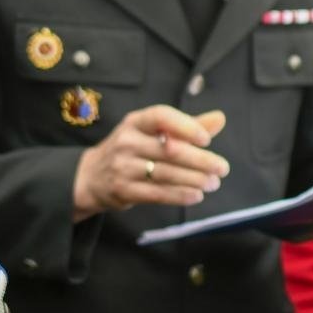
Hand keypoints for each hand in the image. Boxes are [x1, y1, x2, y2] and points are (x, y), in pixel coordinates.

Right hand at [72, 106, 228, 219]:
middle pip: (169, 149)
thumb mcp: (150, 132)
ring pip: (165, 173)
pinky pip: (156, 193)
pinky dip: (179, 195)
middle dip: (200, 160)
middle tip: (222, 168)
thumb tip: (220, 118)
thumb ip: (186, 126)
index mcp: (135, 122)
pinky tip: (196, 195)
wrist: (90, 177)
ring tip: (213, 183)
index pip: (161, 116)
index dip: (185, 126)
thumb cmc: (130, 150)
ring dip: (194, 179)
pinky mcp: (123, 190)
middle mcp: (127, 141)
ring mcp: (123, 167)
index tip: (207, 139)